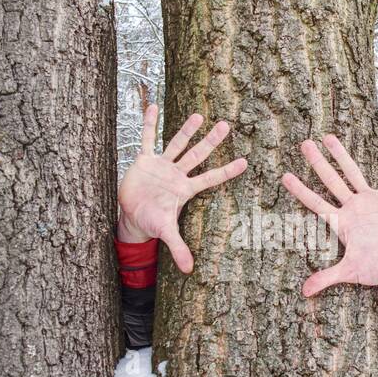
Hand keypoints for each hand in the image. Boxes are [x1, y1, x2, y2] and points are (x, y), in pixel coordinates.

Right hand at [118, 103, 247, 272]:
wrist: (132, 216)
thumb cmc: (152, 223)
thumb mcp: (166, 233)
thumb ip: (179, 248)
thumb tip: (189, 270)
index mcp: (185, 189)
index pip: (210, 179)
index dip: (226, 171)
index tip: (245, 162)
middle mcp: (177, 174)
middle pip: (197, 155)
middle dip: (211, 141)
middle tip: (227, 125)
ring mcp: (161, 165)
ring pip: (177, 144)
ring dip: (186, 130)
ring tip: (199, 115)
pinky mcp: (144, 160)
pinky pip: (148, 139)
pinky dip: (150, 124)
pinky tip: (153, 106)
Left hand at [281, 134, 377, 296]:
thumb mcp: (351, 271)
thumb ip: (328, 277)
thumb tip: (304, 292)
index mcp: (341, 223)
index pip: (316, 204)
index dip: (301, 191)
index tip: (285, 177)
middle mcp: (352, 207)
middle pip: (330, 181)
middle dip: (317, 163)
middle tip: (303, 144)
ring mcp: (370, 200)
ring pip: (353, 172)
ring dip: (342, 155)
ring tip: (329, 137)